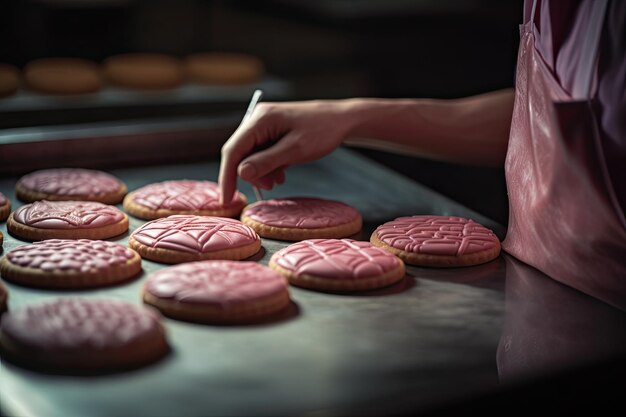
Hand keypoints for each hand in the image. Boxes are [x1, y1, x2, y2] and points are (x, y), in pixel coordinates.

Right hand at [218, 100, 352, 203]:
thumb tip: (240, 173)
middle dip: (250, 174)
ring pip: (251, 155)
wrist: (341, 120)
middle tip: (268, 188)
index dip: (227, 176)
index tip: (226, 199)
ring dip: (261, 172)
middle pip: (240, 153)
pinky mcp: (272, 131)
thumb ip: (266, 162)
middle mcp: (258, 119)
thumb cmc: (322, 131)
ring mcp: (265, 125)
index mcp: (260, 119)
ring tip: (278, 180)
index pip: (233, 150)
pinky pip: (262, 152)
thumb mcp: (294, 150)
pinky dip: (268, 166)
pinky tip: (281, 173)